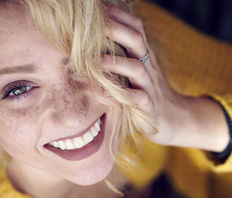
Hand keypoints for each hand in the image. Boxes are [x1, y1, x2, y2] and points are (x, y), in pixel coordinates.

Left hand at [102, 5, 228, 151]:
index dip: (120, 16)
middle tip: (94, 26)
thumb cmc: (146, 90)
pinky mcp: (149, 107)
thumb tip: (96, 40)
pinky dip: (122, 95)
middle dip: (116, 30)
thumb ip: (122, 54)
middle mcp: (148, 66)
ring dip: (115, 62)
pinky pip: (138, 99)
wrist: (173, 117)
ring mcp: (149, 86)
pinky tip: (104, 93)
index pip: (136, 28)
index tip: (99, 9)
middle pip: (137, 41)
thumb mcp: (136, 69)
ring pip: (136, 68)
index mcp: (144, 55)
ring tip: (94, 61)